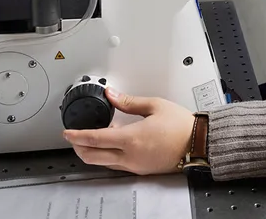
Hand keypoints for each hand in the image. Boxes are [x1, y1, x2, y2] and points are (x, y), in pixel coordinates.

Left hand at [63, 88, 194, 175]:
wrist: (198, 143)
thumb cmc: (182, 126)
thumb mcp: (154, 105)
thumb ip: (129, 101)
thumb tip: (112, 95)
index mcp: (131, 139)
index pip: (95, 139)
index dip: (77, 136)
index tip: (67, 132)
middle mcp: (130, 156)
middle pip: (93, 157)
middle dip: (79, 148)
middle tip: (74, 138)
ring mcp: (135, 165)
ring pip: (104, 163)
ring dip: (93, 152)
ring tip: (93, 138)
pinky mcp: (141, 170)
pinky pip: (117, 165)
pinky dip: (108, 155)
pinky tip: (113, 143)